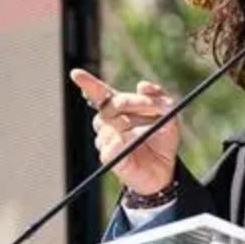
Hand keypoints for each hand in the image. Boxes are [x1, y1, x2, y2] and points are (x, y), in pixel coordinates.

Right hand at [69, 69, 179, 195]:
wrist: (165, 169)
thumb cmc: (163, 139)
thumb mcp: (169, 116)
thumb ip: (160, 97)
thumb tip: (143, 85)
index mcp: (119, 108)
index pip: (100, 93)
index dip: (87, 83)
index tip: (76, 74)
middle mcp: (109, 123)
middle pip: (109, 106)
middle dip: (131, 102)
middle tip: (153, 104)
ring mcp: (107, 140)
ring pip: (108, 126)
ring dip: (130, 125)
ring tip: (150, 131)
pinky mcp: (110, 158)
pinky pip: (109, 148)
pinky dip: (118, 144)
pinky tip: (125, 142)